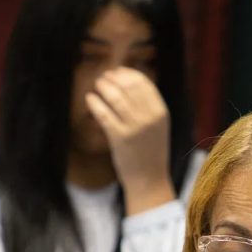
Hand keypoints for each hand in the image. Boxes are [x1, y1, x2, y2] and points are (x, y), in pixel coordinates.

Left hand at [85, 67, 175, 212]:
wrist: (149, 180)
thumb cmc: (150, 152)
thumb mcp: (158, 126)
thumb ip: (148, 106)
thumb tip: (128, 83)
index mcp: (161, 112)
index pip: (143, 83)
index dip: (127, 74)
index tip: (117, 72)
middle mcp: (150, 117)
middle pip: (128, 86)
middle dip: (113, 78)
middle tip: (103, 77)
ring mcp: (135, 127)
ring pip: (115, 97)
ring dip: (103, 87)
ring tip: (97, 86)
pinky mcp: (120, 138)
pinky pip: (104, 114)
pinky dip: (95, 103)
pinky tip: (90, 99)